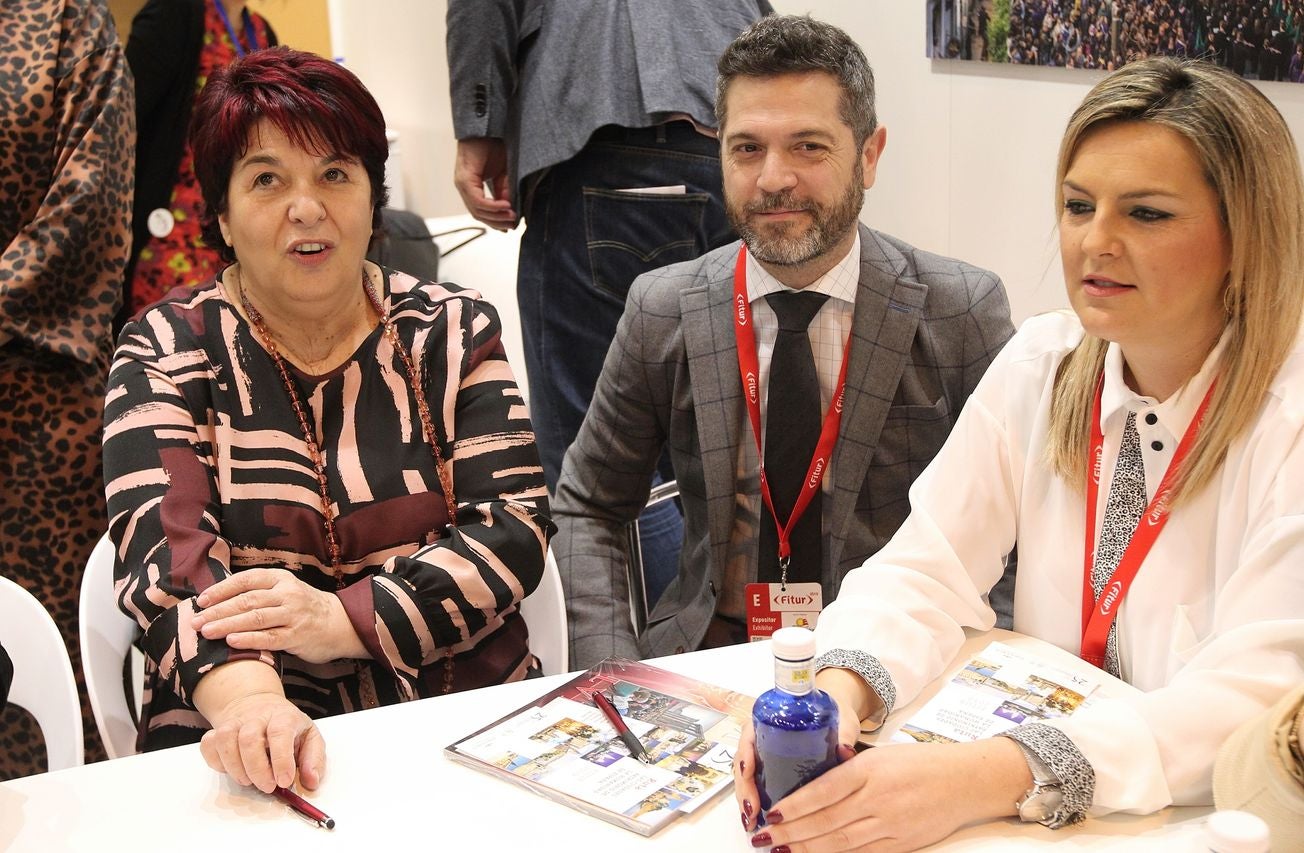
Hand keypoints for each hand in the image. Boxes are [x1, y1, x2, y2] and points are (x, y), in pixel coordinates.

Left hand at [193, 569, 364, 663]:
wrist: (340, 623)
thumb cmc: (304, 608)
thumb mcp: (284, 591)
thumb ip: (258, 593)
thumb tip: (218, 601)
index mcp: (280, 579)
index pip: (245, 580)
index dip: (221, 590)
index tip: (200, 601)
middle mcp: (287, 594)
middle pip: (247, 600)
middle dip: (218, 611)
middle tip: (195, 622)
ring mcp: (293, 615)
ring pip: (255, 618)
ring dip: (228, 624)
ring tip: (206, 632)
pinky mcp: (297, 636)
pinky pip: (269, 638)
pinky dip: (249, 639)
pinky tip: (232, 642)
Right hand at [199, 689, 324, 793]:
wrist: (259, 705)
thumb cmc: (287, 727)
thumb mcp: (310, 738)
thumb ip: (314, 760)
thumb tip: (311, 782)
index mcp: (284, 716)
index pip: (280, 732)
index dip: (281, 759)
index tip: (284, 781)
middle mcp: (257, 716)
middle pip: (249, 738)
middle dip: (257, 770)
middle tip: (268, 786)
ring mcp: (234, 722)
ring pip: (225, 740)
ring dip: (236, 768)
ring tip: (249, 780)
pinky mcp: (217, 730)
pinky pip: (208, 744)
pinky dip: (217, 763)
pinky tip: (232, 769)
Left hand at [453, 137, 516, 229]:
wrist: (487, 125)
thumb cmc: (494, 143)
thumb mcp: (504, 171)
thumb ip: (505, 189)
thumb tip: (511, 209)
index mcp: (471, 185)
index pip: (481, 210)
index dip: (496, 221)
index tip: (511, 226)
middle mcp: (464, 186)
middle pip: (478, 214)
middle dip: (497, 222)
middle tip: (514, 225)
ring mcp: (462, 183)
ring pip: (477, 210)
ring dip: (496, 217)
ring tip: (513, 217)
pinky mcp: (464, 179)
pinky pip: (478, 200)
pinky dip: (493, 206)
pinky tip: (506, 206)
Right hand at [735, 669, 877, 830]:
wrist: (839, 716)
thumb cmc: (836, 714)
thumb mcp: (842, 720)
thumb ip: (844, 733)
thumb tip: (846, 751)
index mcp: (773, 718)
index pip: (750, 734)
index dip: (745, 754)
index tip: (748, 771)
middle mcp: (764, 736)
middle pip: (745, 761)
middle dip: (744, 787)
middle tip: (752, 809)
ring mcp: (767, 755)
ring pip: (747, 777)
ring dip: (746, 799)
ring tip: (752, 821)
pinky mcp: (773, 770)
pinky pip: (756, 785)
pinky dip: (754, 803)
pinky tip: (757, 820)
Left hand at [745, 739, 1029, 851]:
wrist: (963, 782)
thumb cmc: (919, 763)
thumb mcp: (879, 754)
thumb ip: (846, 768)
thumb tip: (810, 782)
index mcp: (868, 769)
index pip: (822, 790)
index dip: (794, 805)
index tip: (772, 812)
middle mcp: (877, 798)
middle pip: (825, 821)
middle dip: (790, 832)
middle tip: (765, 837)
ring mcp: (889, 825)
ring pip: (839, 842)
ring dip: (807, 849)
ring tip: (782, 850)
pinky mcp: (900, 845)